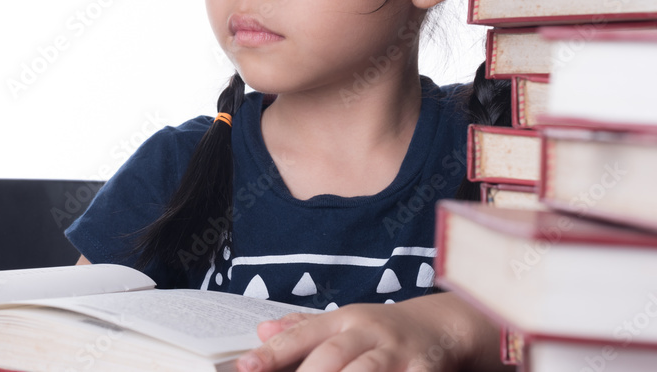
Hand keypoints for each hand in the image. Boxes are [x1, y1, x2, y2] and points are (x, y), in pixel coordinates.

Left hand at [237, 292, 507, 370]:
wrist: (441, 326)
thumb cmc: (381, 330)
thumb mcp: (343, 322)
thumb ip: (303, 328)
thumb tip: (261, 332)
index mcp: (343, 320)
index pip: (301, 335)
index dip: (273, 353)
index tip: (246, 367)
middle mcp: (368, 333)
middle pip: (332, 355)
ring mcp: (397, 353)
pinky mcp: (424, 371)